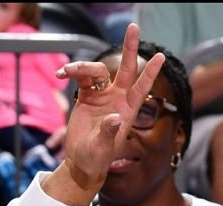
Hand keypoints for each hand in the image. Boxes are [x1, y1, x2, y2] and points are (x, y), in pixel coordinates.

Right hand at [46, 23, 163, 198]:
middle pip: (126, 69)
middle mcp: (117, 99)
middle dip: (130, 48)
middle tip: (133, 27)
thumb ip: (108, 133)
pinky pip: (82, 76)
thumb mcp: (103, 149)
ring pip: (98, 70)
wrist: (82, 161)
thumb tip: (113, 117)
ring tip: (67, 72)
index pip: (142, 88)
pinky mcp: (87, 96)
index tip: (161, 57)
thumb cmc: (97, 159)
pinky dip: (72, 72)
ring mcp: (102, 96)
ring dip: (83, 66)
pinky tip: (61, 75)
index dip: (150, 72)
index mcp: (126, 111)